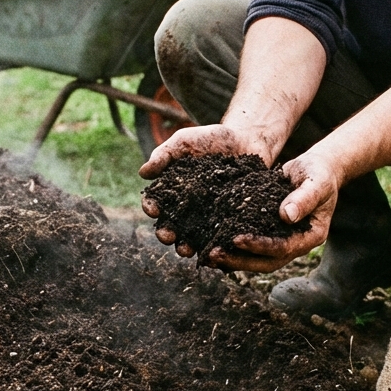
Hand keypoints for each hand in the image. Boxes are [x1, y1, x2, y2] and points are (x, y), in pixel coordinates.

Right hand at [139, 124, 268, 256]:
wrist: (247, 141)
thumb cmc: (212, 139)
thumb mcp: (186, 141)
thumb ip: (164, 154)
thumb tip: (143, 173)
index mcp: (171, 190)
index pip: (155, 202)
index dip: (151, 206)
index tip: (153, 209)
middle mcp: (186, 208)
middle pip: (171, 225)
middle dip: (166, 233)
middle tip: (168, 236)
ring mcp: (207, 217)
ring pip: (192, 238)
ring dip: (185, 246)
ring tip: (187, 250)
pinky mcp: (227, 222)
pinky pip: (219, 238)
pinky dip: (215, 247)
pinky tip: (214, 251)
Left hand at [207, 150, 341, 272]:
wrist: (315, 169)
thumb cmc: (319, 173)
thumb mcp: (316, 182)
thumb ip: (304, 197)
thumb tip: (286, 216)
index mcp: (311, 236)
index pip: (283, 248)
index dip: (260, 246)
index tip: (237, 238)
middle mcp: (297, 244)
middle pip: (267, 262)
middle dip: (239, 261)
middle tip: (214, 254)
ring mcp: (283, 242)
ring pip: (256, 259)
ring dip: (233, 259)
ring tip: (208, 255)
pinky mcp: (269, 233)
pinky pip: (251, 247)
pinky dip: (233, 248)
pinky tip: (212, 243)